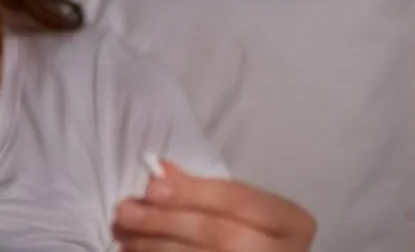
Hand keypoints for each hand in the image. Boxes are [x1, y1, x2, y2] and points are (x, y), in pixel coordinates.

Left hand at [113, 161, 315, 250]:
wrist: (254, 251)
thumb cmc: (247, 229)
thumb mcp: (236, 208)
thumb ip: (202, 191)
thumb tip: (160, 170)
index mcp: (291, 222)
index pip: (239, 201)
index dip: (194, 192)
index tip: (151, 187)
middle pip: (220, 234)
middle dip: (167, 221)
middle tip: (125, 212)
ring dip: (155, 246)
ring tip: (123, 233)